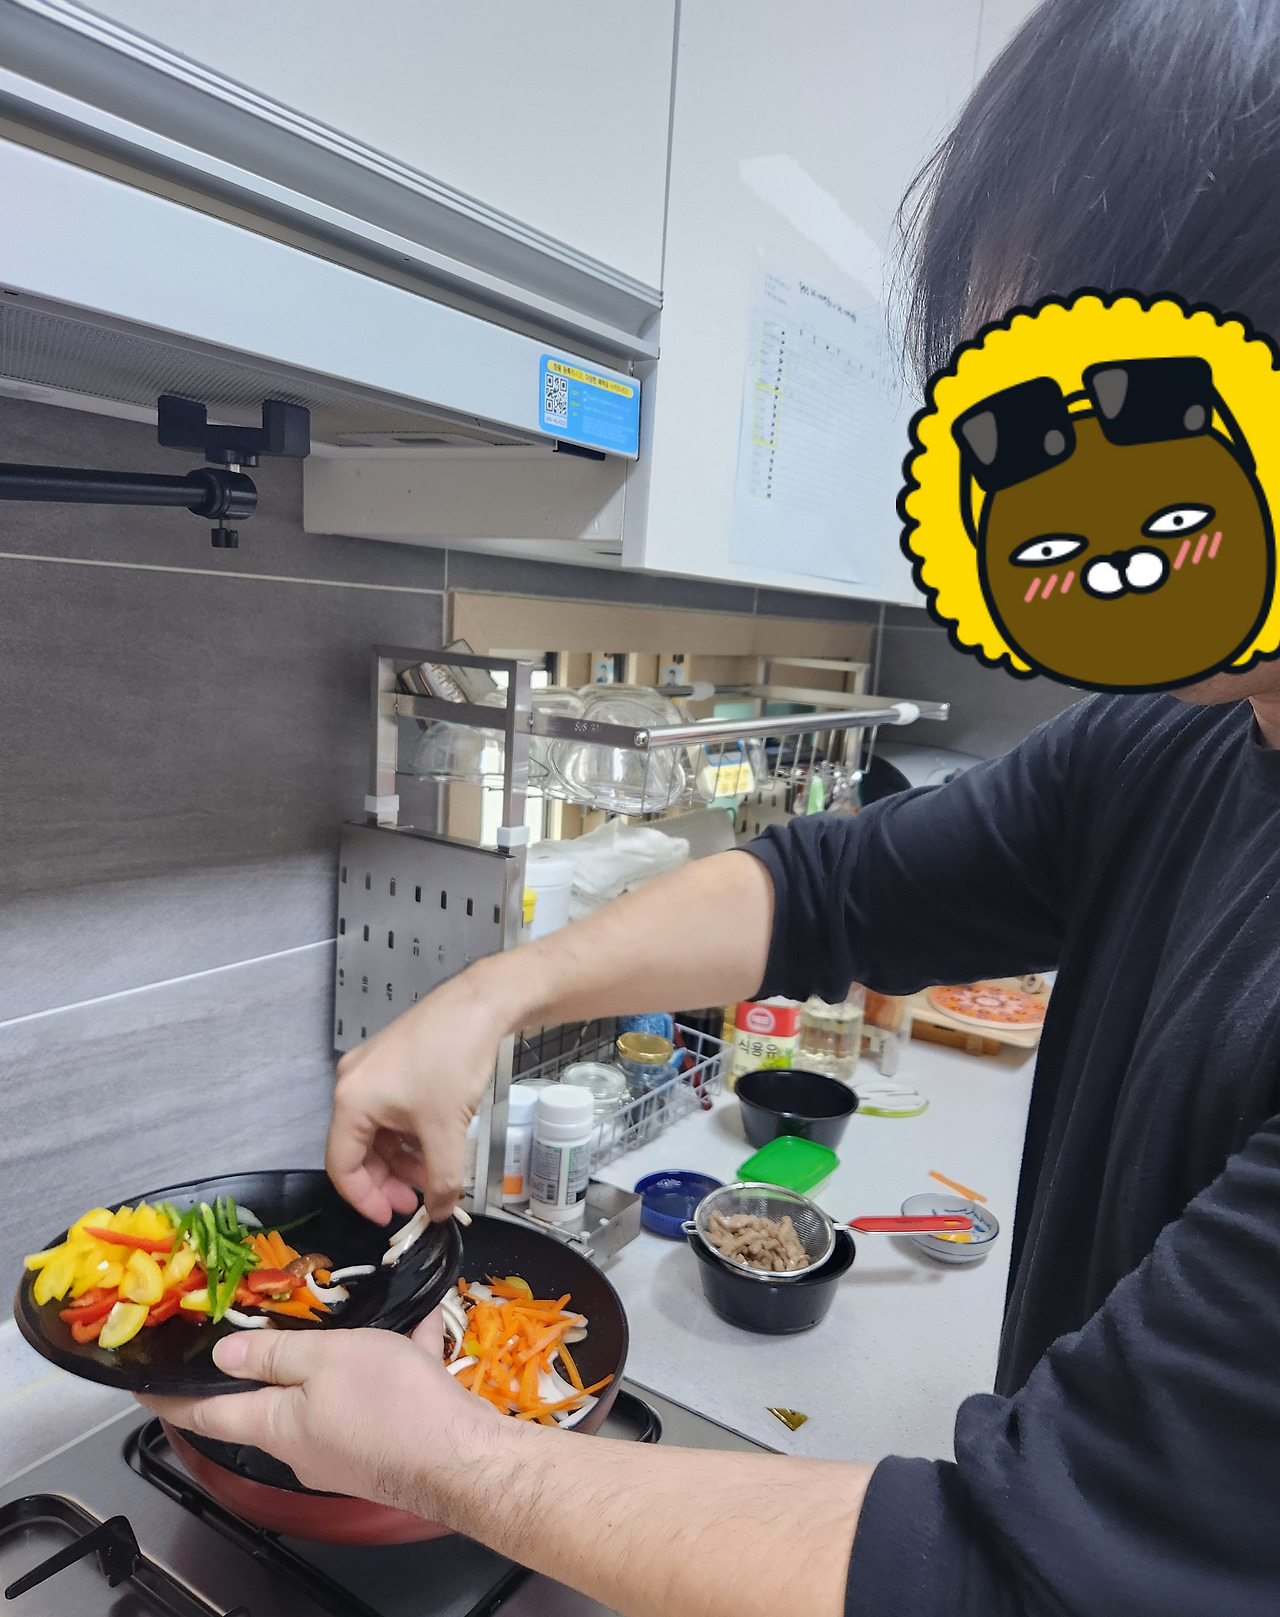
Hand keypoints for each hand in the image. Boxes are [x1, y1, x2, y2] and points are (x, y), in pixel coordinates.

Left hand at [138, 1311, 501, 1521]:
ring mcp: (346, 1446)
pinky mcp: (385, 1441)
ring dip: (340, 1354)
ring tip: (357, 1314)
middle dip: (267, 1364)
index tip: (142, 1386)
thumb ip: (273, 1356)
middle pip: (271, 1400)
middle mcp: (303, 1444)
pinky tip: (418, 1326)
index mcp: (276, 1425)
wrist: (462, 1456)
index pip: (207, 1414)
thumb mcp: (325, 1360)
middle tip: (261, 1322)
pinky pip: (379, 1391)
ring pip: (330, 1389)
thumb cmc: (389, 1404)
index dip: (171, 1398)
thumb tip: (222, 1357)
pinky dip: (394, 1357)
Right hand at [327, 959, 515, 1222]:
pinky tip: (433, 1145)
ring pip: (377, 1132)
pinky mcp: (392, 1061)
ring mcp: (371, 1070)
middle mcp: (352, 1083)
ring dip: (401, 1159)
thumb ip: (441, 1180)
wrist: (480, 1004)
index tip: (392, 1218)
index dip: (365, 1199)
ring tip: (433, 1175)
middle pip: (358, 1149)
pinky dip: (407, 1134)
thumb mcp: (447, 1130)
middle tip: (417, 1201)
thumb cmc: (453, 1060)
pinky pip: (390, 1111)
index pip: (342, 1166)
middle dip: (387, 1180)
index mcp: (351, 1101)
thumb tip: (438, 1212)